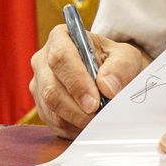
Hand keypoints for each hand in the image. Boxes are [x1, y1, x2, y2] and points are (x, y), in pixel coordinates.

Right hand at [29, 27, 149, 136]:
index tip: (95, 101)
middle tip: (99, 117)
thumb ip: (121, 67)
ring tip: (99, 120)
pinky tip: (89, 123)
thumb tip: (107, 86)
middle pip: (51, 88)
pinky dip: (73, 128)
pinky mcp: (41, 106)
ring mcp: (39, 84)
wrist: (110, 76)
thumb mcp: (126, 57)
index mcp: (61, 38)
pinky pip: (52, 122)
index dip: (76, 82)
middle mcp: (43, 60)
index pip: (61, 57)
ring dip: (77, 120)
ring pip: (51, 109)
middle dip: (76, 108)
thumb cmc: (115, 62)